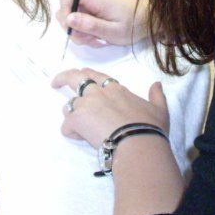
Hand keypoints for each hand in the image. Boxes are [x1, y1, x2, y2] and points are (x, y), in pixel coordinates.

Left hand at [52, 67, 168, 148]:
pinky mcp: (77, 120)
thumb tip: (156, 84)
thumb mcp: (159, 109)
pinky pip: (66, 126)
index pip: (97, 75)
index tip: (82, 72)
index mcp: (116, 89)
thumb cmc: (149, 126)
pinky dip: (72, 132)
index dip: (88, 74)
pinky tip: (82, 139)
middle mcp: (98, 92)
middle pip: (75, 78)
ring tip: (78, 127)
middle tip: (55, 83)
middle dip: (63, 78)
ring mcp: (86, 105)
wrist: (137, 142)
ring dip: (72, 114)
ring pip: (69, 105)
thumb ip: (156, 95)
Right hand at [56, 0, 148, 47]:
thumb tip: (68, 18)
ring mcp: (89, 1)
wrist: (145, 19)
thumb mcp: (112, 31)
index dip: (63, 9)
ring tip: (96, 39)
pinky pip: (79, 19)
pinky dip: (84, 31)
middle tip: (89, 39)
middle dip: (72, 27)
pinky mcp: (90, 8)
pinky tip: (96, 36)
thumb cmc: (132, 25)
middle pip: (65, 7)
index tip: (72, 27)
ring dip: (79, 32)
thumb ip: (90, 24)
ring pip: (70, 16)